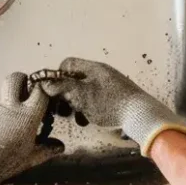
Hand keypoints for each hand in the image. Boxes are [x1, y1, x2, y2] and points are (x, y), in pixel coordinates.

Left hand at [0, 73, 63, 184]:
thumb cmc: (3, 164)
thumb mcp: (29, 159)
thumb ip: (46, 151)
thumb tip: (59, 147)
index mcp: (27, 117)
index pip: (40, 93)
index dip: (40, 90)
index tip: (39, 94)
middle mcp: (10, 107)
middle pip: (15, 79)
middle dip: (18, 80)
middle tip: (19, 90)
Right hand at [41, 57, 185, 156]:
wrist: (141, 116)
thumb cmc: (110, 104)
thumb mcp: (82, 96)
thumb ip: (62, 88)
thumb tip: (44, 83)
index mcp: (93, 68)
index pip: (68, 64)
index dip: (57, 77)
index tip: (53, 92)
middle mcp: (100, 74)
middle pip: (74, 79)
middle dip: (65, 95)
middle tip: (61, 109)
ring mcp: (108, 86)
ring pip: (83, 92)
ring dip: (75, 105)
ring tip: (75, 117)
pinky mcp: (114, 99)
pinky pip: (94, 101)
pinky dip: (87, 110)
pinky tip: (87, 120)